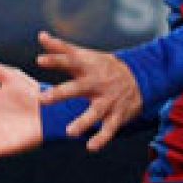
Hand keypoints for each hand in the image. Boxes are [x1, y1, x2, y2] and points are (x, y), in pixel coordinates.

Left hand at [35, 31, 142, 152]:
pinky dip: (101, 139)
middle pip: (77, 88)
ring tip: (69, 132)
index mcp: (87, 67)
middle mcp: (97, 83)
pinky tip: (91, 147)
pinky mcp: (117, 115)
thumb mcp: (86, 56)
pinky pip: (109, 129)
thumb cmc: (104, 67)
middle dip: (60, 93)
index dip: (55, 60)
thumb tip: (41, 35)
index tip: (40, 60)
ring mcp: (108, 100)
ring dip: (83, 122)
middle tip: (43, 99)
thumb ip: (61, 48)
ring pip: (95, 112)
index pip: (69, 61)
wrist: (143, 77)